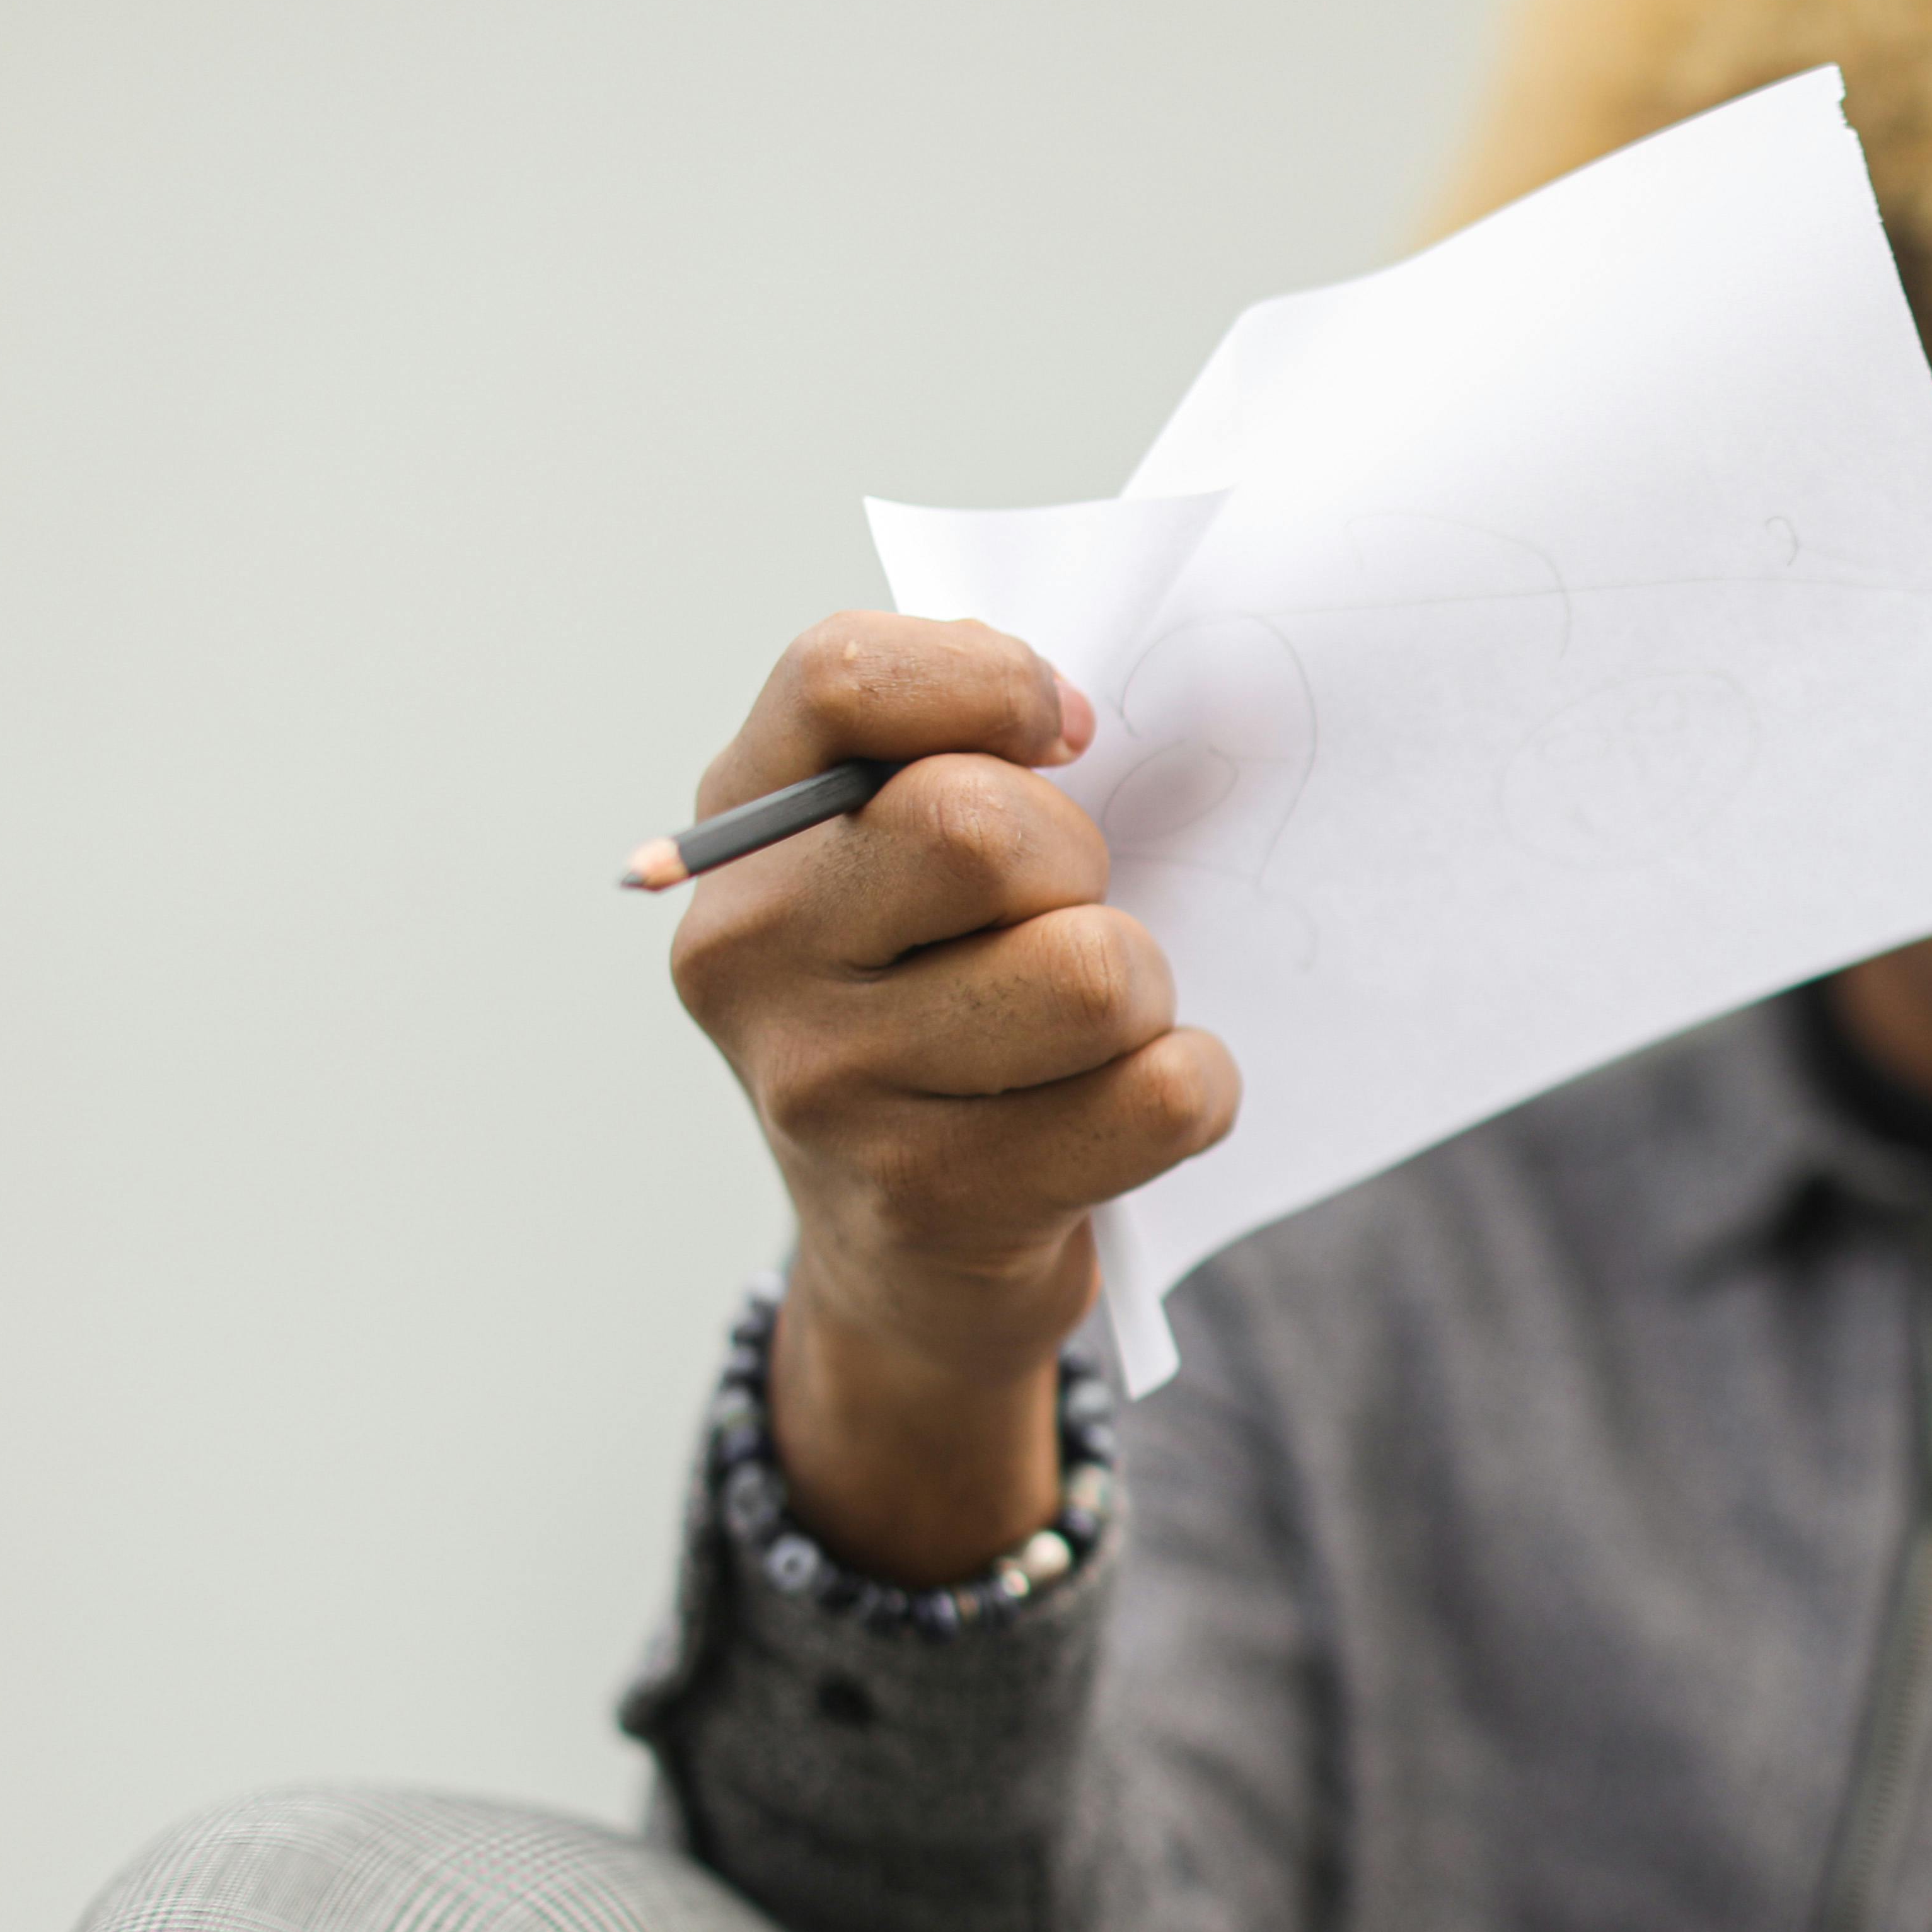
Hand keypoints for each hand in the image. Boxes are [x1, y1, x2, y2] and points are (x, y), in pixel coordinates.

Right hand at [668, 614, 1239, 1578]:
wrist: (907, 1253)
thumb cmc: (939, 1003)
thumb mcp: (901, 860)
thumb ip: (954, 747)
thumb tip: (1064, 713)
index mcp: (743, 834)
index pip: (842, 678)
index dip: (992, 682)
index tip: (1060, 734)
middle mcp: (750, 953)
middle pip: (988, 828)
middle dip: (1079, 866)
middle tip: (1058, 920)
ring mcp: (827, 1088)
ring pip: (1095, 971)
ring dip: (1142, 991)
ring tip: (1083, 1031)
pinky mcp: (934, 1199)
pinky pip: (1162, 1094)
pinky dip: (1188, 1089)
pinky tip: (1113, 1110)